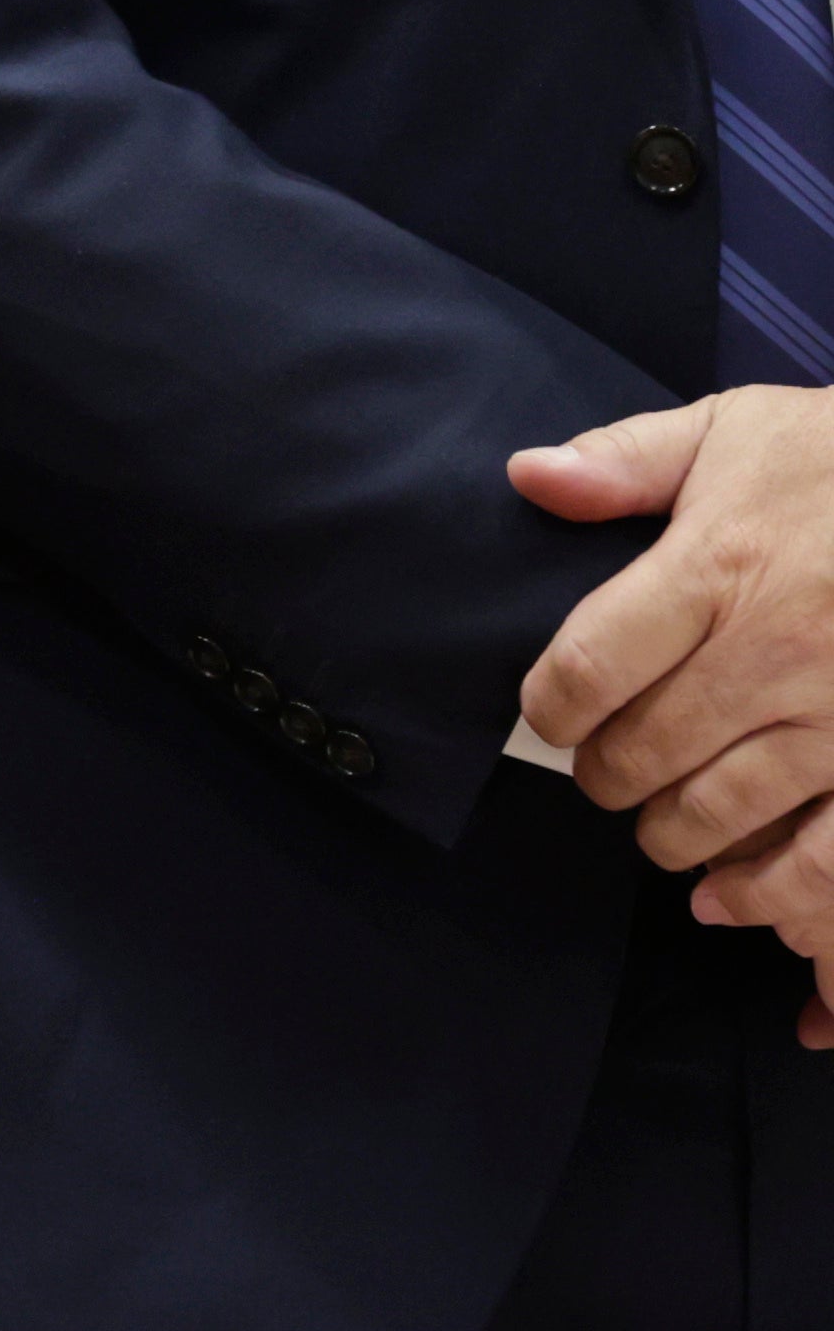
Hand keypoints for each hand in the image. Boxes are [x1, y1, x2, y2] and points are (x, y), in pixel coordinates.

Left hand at [516, 390, 833, 1009]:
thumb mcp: (738, 430)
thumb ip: (626, 460)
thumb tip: (527, 476)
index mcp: (721, 566)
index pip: (591, 666)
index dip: (550, 708)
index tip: (550, 717)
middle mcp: (778, 649)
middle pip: (648, 749)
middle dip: (607, 776)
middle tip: (604, 776)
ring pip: (725, 811)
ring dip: (675, 836)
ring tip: (662, 829)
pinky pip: (829, 857)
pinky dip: (774, 894)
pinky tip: (733, 899)